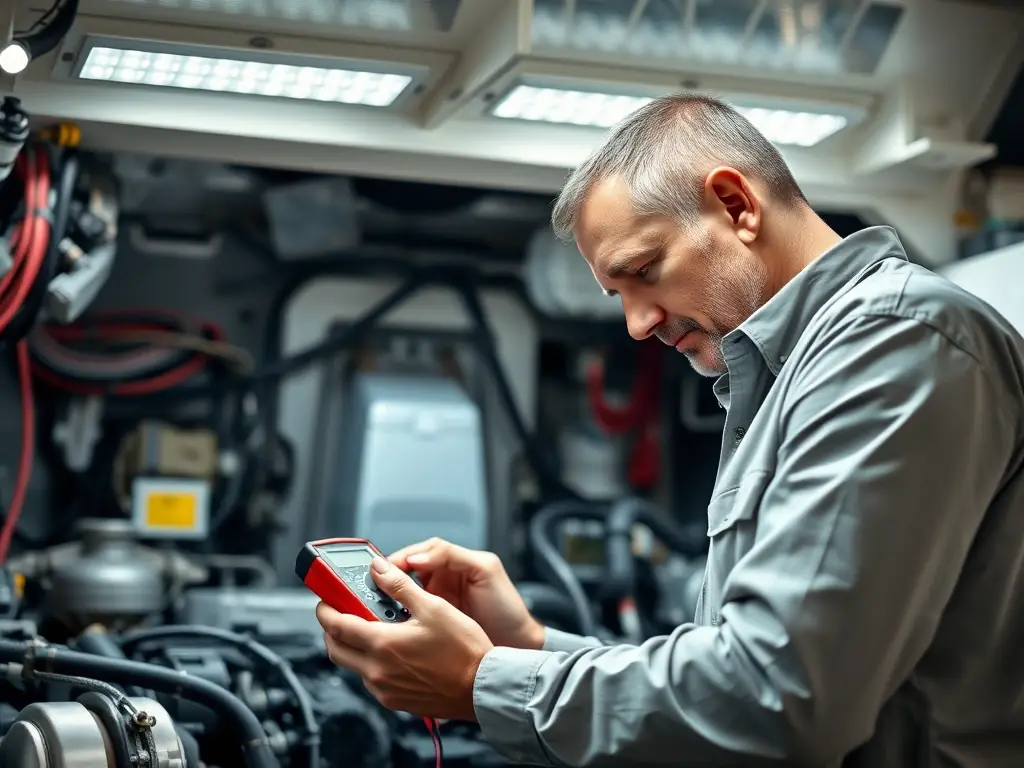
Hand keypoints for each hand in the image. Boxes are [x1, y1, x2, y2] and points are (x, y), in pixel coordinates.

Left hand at [317, 556, 493, 720]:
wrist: (482, 687)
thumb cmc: (464, 649)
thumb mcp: (433, 607)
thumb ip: (400, 586)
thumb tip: (378, 569)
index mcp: (382, 644)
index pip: (336, 626)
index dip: (325, 610)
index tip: (325, 600)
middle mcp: (377, 671)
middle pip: (335, 648)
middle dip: (332, 629)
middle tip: (341, 613)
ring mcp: (384, 689)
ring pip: (352, 665)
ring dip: (353, 646)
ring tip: (373, 628)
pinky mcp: (395, 701)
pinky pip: (370, 680)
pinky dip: (371, 662)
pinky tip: (392, 650)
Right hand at [389, 538, 545, 649]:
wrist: (517, 644)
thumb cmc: (506, 608)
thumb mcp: (485, 570)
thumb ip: (452, 555)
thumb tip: (417, 555)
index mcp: (450, 564)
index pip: (416, 554)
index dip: (398, 560)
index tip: (384, 568)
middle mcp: (439, 581)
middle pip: (402, 575)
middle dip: (387, 580)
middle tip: (373, 588)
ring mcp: (434, 605)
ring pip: (401, 597)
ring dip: (388, 601)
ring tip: (378, 607)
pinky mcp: (431, 626)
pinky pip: (407, 619)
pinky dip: (397, 621)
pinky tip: (391, 625)